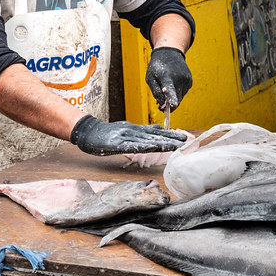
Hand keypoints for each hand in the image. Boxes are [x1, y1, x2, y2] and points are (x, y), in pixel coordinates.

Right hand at [70, 115, 187, 155]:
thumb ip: (143, 130)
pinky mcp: (117, 143)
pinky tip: (153, 146)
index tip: (184, 138)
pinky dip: (143, 145)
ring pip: (147, 140)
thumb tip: (159, 129)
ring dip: (163, 142)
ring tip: (175, 145)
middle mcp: (134, 132)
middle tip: (186, 141)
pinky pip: (132, 145)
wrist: (88, 132)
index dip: (171, 135)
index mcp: (137, 130)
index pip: (156, 133)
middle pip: (155, 136)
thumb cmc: (108, 133)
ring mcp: (126, 137)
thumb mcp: (128, 129)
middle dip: (171, 139)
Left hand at [145, 46, 192, 110]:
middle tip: (160, 105)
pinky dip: (177, 93)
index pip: (170, 91)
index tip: (172, 106)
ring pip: (179, 98)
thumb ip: (156, 92)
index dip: (171, 100)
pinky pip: (182, 93)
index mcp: (166, 76)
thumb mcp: (150, 78)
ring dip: (172, 98)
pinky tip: (173, 83)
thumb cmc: (157, 66)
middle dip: (168, 105)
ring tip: (166, 88)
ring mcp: (186, 79)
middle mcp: (178, 78)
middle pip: (175, 100)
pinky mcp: (190, 81)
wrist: (170, 52)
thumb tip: (163, 106)